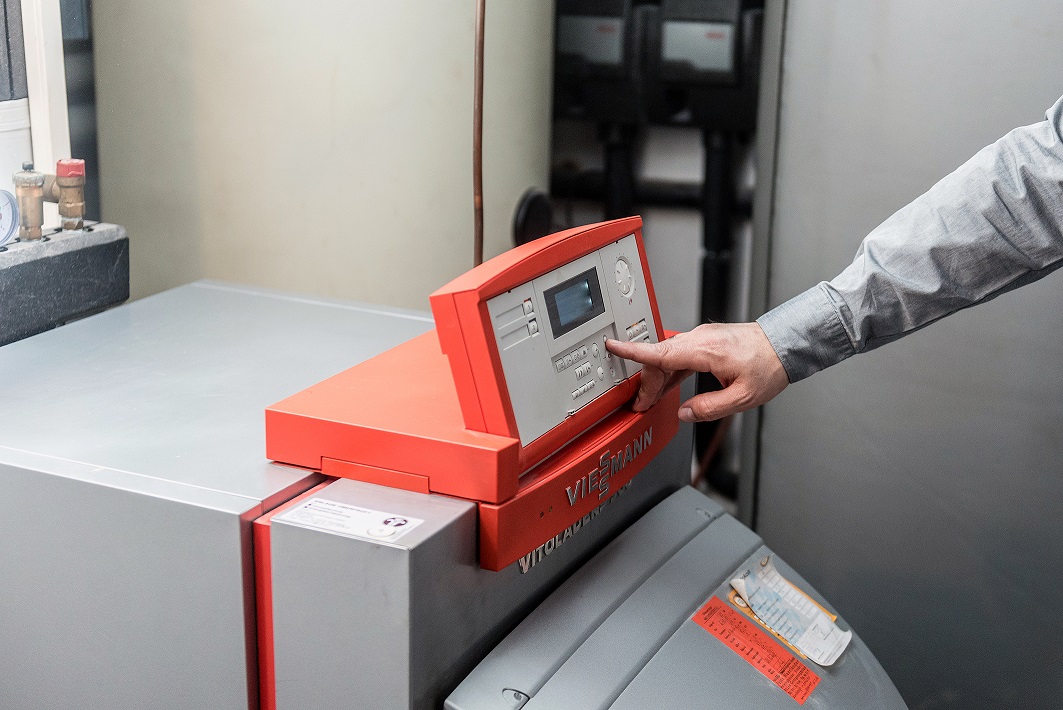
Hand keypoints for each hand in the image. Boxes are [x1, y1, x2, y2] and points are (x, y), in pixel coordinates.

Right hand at [605, 323, 788, 421]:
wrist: (785, 345)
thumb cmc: (769, 366)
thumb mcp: (742, 398)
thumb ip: (709, 408)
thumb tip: (685, 413)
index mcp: (705, 351)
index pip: (660, 351)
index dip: (633, 351)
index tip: (612, 346)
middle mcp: (700, 339)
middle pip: (659, 358)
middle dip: (646, 383)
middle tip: (640, 405)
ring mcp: (702, 338)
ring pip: (668, 356)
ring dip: (658, 378)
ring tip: (651, 400)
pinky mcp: (706, 341)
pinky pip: (679, 354)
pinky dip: (669, 371)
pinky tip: (668, 386)